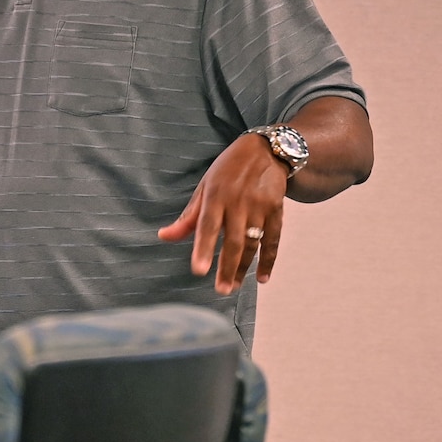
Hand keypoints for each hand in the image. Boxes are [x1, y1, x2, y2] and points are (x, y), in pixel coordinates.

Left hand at [157, 133, 287, 292]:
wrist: (265, 150)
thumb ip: (188, 217)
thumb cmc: (227, 172)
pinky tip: (263, 277)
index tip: (199, 271)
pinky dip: (269, 259)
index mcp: (215, 195)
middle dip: (227, 267)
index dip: (203, 248)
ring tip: (233, 286)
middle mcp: (238, 201)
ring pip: (253, 242)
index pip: (207, 226)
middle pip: (233, 240)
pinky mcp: (277, 209)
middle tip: (221, 290)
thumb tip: (164, 237)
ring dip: (244, 267)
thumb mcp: (204, 188)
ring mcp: (260, 206)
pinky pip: (273, 239)